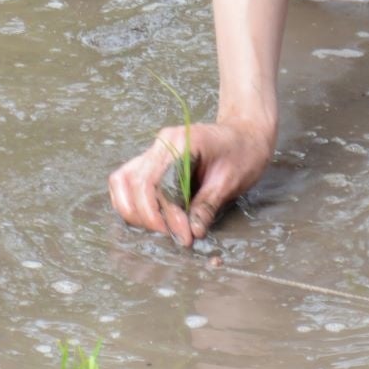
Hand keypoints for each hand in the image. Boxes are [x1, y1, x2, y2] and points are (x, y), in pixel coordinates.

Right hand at [107, 118, 276, 246]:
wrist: (245, 133)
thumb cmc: (243, 153)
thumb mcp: (230, 181)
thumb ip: (206, 205)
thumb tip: (191, 231)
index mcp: (182, 142)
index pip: (159, 182)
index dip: (167, 214)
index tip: (184, 235)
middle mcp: (162, 143)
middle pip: (135, 182)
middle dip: (148, 216)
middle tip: (172, 235)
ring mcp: (154, 149)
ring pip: (122, 180)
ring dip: (133, 209)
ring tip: (158, 228)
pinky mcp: (152, 158)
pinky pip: (127, 179)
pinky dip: (130, 200)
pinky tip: (148, 217)